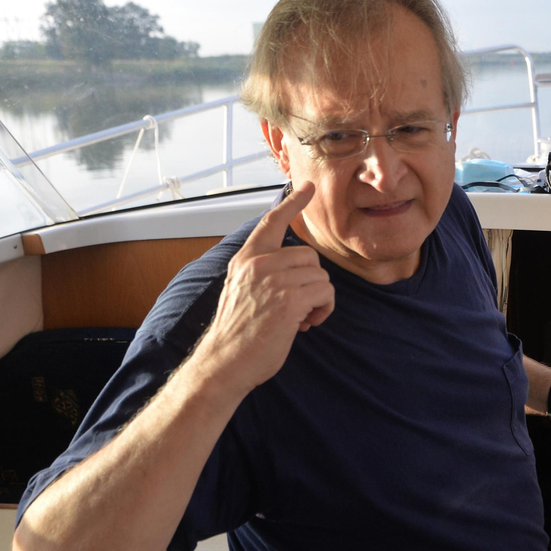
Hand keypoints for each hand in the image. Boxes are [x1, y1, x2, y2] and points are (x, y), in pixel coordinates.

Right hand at [196, 182, 334, 391]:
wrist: (224, 363)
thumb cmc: (236, 333)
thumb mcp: (241, 290)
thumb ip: (262, 272)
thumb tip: (296, 270)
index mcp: (246, 259)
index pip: (272, 222)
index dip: (293, 203)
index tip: (308, 187)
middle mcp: (258, 264)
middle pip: (309, 256)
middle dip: (311, 282)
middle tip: (298, 308)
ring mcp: (273, 280)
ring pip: (320, 276)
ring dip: (319, 299)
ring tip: (301, 319)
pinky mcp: (289, 300)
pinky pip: (325, 293)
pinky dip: (324, 309)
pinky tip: (307, 324)